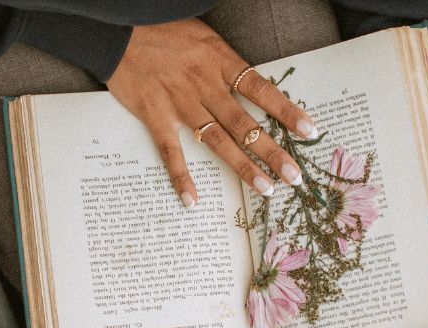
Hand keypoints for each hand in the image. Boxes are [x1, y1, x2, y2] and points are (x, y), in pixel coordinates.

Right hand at [106, 18, 316, 206]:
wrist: (118, 27)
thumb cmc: (161, 27)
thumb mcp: (203, 36)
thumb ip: (224, 62)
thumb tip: (249, 87)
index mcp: (219, 61)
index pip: (261, 90)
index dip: (287, 111)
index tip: (310, 131)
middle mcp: (204, 84)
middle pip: (245, 124)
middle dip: (272, 151)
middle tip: (294, 176)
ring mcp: (179, 102)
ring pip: (217, 140)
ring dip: (242, 166)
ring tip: (265, 188)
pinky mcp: (154, 114)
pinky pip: (170, 150)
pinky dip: (180, 176)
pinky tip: (192, 199)